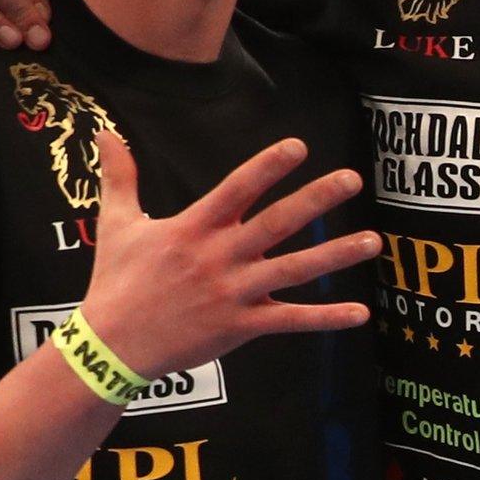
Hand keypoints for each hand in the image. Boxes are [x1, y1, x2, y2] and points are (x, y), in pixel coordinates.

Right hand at [78, 131, 380, 378]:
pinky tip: (361, 313)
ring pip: (294, 270)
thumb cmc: (115, 282)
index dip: (266, 167)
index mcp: (193, 229)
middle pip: (276, 223)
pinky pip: (291, 321)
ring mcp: (233, 293)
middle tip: (352, 179)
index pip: (236, 190)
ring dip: (336, 256)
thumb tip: (106, 132)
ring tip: (373, 241)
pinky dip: (326, 318)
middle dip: (316, 200)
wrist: (109, 347)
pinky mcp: (241, 326)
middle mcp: (219, 258)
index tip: (299, 146)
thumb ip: (120, 177)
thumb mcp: (117, 225)